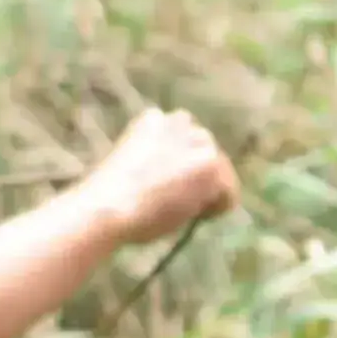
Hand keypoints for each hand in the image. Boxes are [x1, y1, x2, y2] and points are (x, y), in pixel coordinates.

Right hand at [74, 109, 240, 247]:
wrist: (107, 206)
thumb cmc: (109, 202)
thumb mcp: (131, 172)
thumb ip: (157, 166)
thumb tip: (179, 185)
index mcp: (152, 120)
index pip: (182, 135)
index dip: (179, 164)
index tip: (168, 186)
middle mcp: (176, 122)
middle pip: (204, 147)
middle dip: (197, 173)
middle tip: (182, 201)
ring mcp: (196, 141)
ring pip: (218, 166)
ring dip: (208, 188)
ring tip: (187, 209)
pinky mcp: (209, 163)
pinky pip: (229, 190)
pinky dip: (218, 208)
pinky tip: (197, 216)